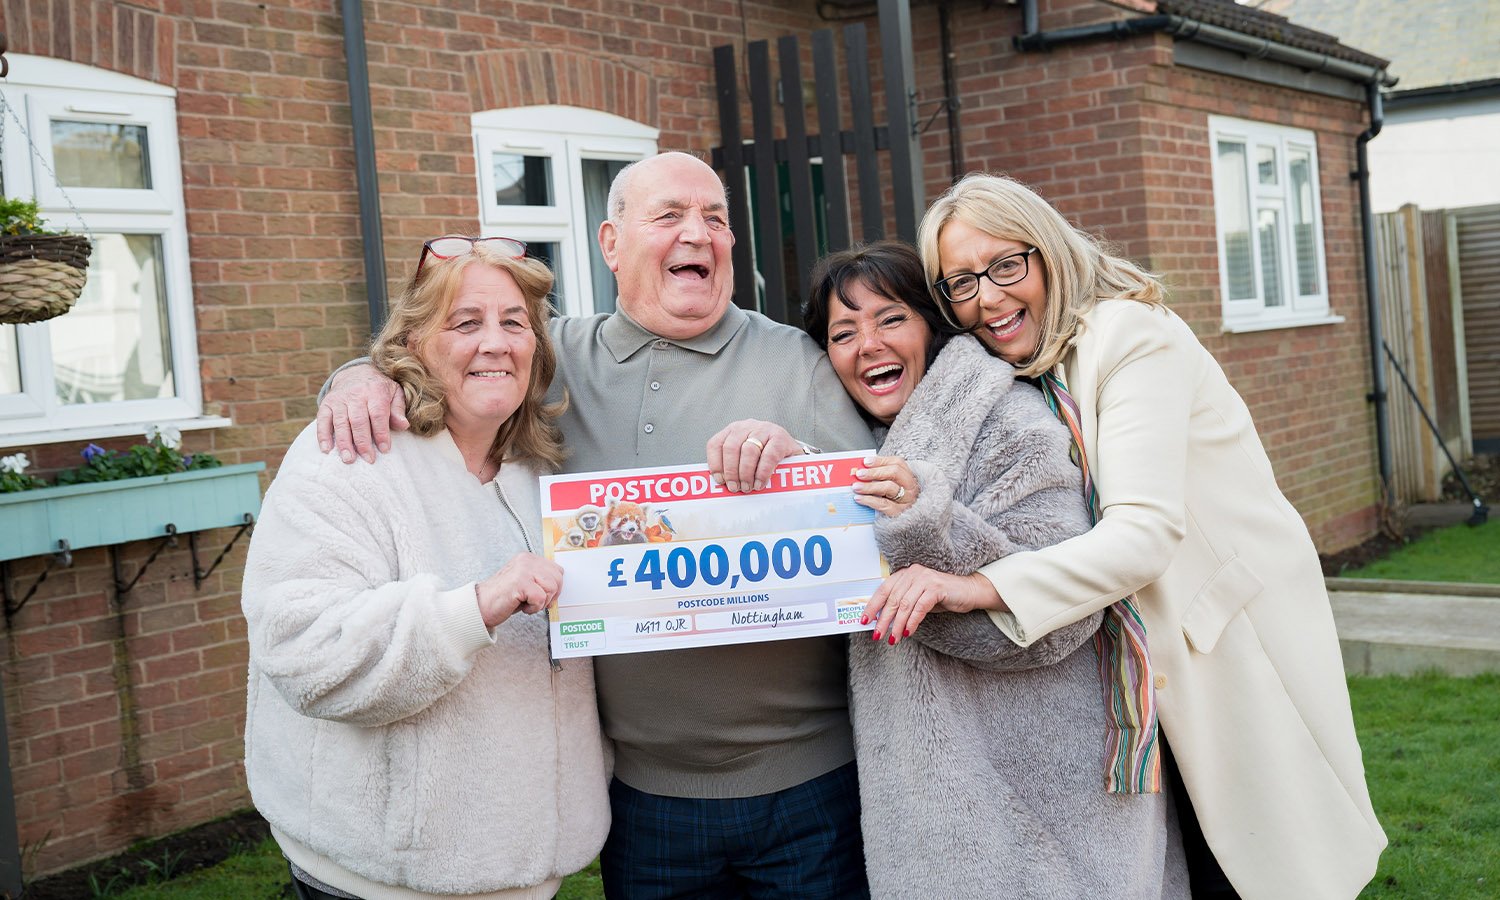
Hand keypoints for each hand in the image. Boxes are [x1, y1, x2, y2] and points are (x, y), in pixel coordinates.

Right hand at [316, 363, 409, 463]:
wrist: (357, 372)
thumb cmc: (380, 389)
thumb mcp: (395, 393)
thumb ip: (398, 410)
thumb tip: (403, 425)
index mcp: (375, 391)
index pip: (378, 414)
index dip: (381, 433)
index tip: (384, 449)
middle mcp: (356, 394)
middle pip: (358, 420)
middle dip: (363, 442)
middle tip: (368, 459)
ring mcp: (339, 399)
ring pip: (341, 422)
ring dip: (344, 442)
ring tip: (349, 459)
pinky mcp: (327, 403)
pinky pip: (322, 420)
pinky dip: (323, 435)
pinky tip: (326, 450)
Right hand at [476, 554, 563, 627]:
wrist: (480, 606)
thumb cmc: (503, 598)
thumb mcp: (525, 583)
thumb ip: (540, 579)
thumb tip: (559, 587)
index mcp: (528, 558)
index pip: (557, 570)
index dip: (555, 587)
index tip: (546, 596)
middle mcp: (526, 560)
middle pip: (557, 579)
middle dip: (550, 595)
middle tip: (535, 602)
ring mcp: (523, 570)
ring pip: (551, 588)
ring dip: (541, 602)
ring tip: (526, 603)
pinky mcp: (520, 582)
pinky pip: (540, 598)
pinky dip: (534, 608)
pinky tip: (522, 606)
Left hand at [706, 420, 800, 492]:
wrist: (792, 453)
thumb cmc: (765, 459)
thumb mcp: (746, 459)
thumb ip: (733, 467)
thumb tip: (722, 485)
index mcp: (733, 431)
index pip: (716, 444)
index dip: (715, 464)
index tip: (719, 481)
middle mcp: (747, 426)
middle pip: (731, 448)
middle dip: (731, 471)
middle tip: (735, 488)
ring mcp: (764, 429)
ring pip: (748, 450)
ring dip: (746, 473)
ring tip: (748, 487)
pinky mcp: (780, 436)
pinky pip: (769, 456)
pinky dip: (763, 472)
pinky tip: (760, 483)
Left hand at [852, 455, 918, 516]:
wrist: (908, 522)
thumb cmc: (895, 500)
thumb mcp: (892, 486)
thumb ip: (880, 476)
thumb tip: (861, 469)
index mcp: (909, 476)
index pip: (897, 463)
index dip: (880, 461)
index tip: (865, 462)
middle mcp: (911, 486)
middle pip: (894, 472)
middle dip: (874, 472)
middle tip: (859, 474)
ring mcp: (907, 500)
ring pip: (889, 488)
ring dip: (870, 486)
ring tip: (856, 487)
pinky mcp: (900, 512)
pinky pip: (884, 504)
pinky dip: (869, 500)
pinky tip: (859, 498)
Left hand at [862, 565, 1002, 644]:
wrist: (969, 591)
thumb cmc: (942, 596)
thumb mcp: (918, 598)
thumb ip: (903, 603)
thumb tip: (883, 619)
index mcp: (905, 573)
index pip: (884, 589)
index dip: (873, 605)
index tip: (864, 620)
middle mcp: (913, 572)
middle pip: (893, 599)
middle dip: (883, 619)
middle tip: (877, 635)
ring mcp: (925, 578)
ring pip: (904, 605)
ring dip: (897, 624)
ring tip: (892, 639)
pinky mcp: (936, 587)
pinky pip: (919, 607)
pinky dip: (912, 622)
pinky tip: (907, 632)